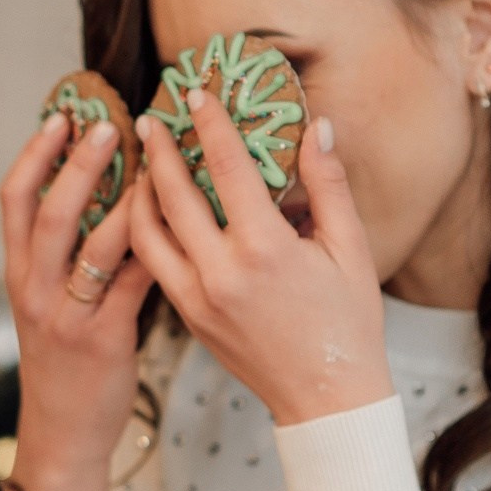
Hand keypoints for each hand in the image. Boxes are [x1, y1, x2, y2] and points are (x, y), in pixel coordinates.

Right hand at [0, 107, 158, 490]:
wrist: (63, 432)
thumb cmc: (66, 361)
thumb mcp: (49, 304)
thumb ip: (68, 256)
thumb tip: (105, 194)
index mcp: (19, 273)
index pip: (14, 201)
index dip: (34, 154)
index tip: (59, 116)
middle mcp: (35, 289)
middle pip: (50, 212)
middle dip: (78, 164)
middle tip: (109, 123)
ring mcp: (67, 315)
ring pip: (92, 244)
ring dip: (124, 198)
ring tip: (155, 162)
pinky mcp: (102, 339)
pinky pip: (131, 282)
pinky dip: (155, 247)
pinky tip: (182, 222)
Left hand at [127, 89, 391, 425]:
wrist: (326, 399)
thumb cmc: (347, 323)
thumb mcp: (351, 249)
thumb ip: (327, 184)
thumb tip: (318, 126)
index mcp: (264, 250)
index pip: (227, 169)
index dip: (211, 124)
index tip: (195, 92)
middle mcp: (221, 273)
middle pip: (173, 196)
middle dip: (160, 151)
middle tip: (150, 118)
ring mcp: (197, 299)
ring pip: (148, 234)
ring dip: (140, 192)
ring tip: (144, 163)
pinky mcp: (187, 318)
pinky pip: (154, 265)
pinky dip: (146, 232)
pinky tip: (152, 211)